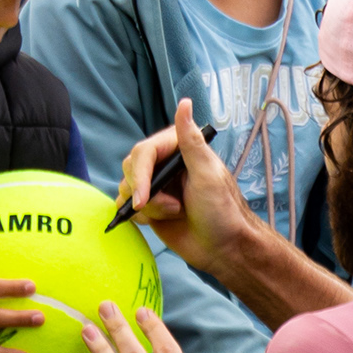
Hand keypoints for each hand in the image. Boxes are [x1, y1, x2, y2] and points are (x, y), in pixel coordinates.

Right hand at [115, 96, 253, 281]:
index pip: (143, 152)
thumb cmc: (222, 211)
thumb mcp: (207, 174)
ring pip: (127, 189)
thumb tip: (185, 103)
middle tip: (174, 209)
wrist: (225, 249)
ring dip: (147, 207)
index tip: (143, 198)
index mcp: (179, 149)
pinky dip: (139, 216)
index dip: (139, 175)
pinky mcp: (151, 207)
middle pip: (130, 168)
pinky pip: (127, 206)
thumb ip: (191, 141)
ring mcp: (157, 186)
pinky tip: (159, 221)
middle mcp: (165, 165)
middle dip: (145, 193)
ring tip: (175, 213)